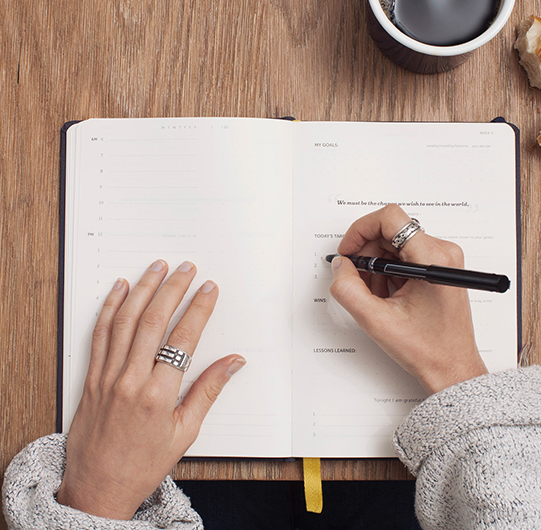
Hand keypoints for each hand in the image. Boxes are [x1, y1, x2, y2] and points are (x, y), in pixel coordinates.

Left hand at [56, 260, 245, 519]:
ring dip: (143, 289)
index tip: (208, 289)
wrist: (97, 489)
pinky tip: (120, 289)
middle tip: (186, 268)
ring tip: (157, 267)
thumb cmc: (143, 464)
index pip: (183, 338)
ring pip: (125, 321)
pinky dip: (110, 307)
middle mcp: (131, 380)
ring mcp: (107, 376)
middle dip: (173, 289)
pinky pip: (100, 334)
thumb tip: (233, 362)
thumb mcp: (185, 433)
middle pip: (153, 321)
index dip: (198, 309)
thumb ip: (208, 391)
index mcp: (159, 395)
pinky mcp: (91, 377)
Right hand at [330, 205, 486, 393]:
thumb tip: (340, 266)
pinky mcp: (438, 267)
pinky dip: (387, 272)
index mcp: (432, 259)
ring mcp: (441, 259)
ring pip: (394, 244)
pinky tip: (387, 295)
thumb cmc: (428, 349)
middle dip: (367, 253)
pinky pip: (403, 256)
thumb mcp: (376, 321)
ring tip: (376, 294)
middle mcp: (442, 252)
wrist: (452, 368)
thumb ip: (349, 289)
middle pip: (390, 231)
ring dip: (376, 265)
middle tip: (356, 278)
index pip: (390, 218)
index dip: (361, 230)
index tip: (349, 250)